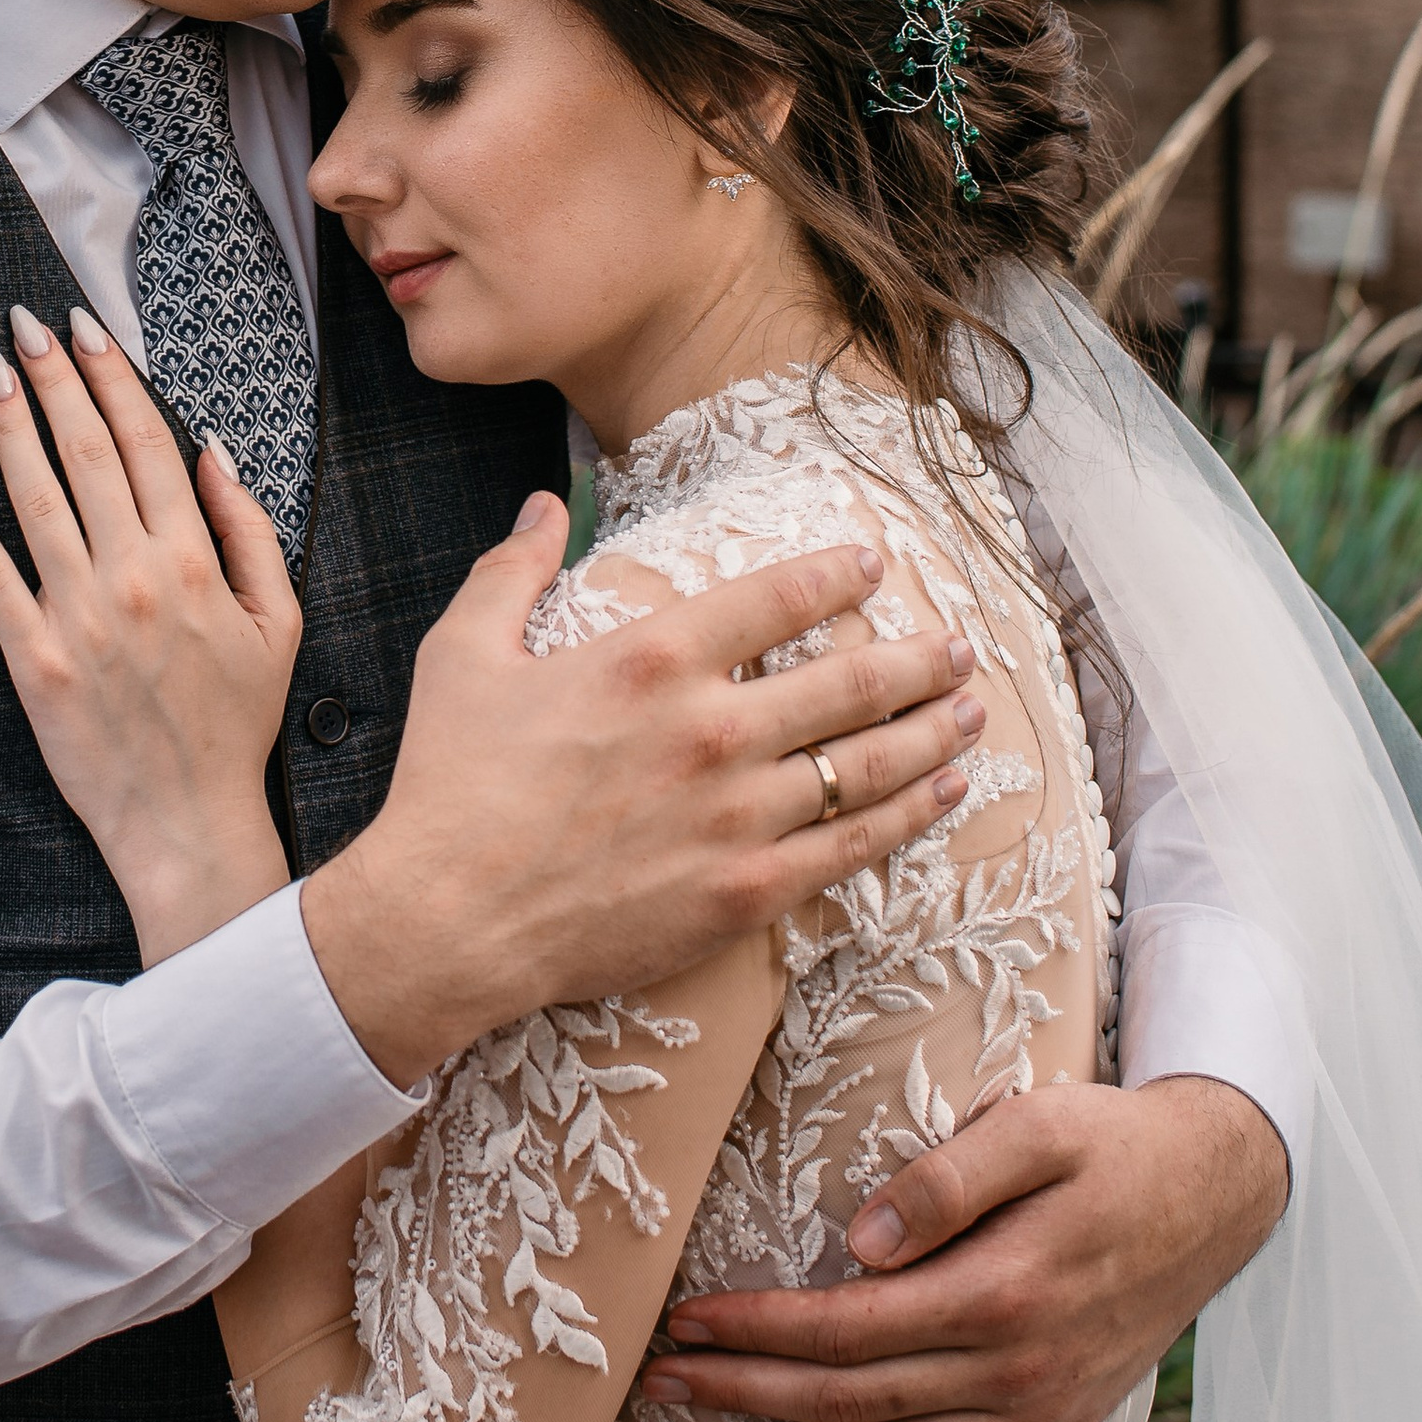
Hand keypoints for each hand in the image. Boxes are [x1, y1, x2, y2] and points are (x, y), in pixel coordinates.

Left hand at [0, 303, 303, 963]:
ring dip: (9, 423)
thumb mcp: (278, 621)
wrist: (187, 824)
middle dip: (51, 377)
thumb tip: (209, 451)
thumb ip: (249, 531)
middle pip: (84, 452)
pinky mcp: (31, 661)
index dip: (112, 376)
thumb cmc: (235, 724)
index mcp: (193, 561)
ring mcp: (76, 618)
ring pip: (34, 496)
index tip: (86, 328)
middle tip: (24, 323)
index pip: (144, 442)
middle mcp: (132, 577)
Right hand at [302, 534, 986, 1085]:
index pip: (776, 598)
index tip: (874, 563)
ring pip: (866, 763)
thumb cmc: (450, 783)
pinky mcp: (744, 892)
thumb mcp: (463, 653)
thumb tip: (540, 503)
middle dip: (918, 655)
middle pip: (849, 680)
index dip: (836, 574)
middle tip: (960, 643)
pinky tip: (943, 791)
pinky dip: (908, 814)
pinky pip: (851, 847)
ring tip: (973, 709)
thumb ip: (511, 569)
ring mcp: (737, 816)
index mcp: (652, 658)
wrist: (448, 918)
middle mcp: (712, 728)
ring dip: (931, 730)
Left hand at [642, 1072, 1289, 1421]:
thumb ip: (950, 1178)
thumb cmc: (1115, 1146)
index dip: (759, 1328)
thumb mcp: (1038, 1126)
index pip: (848, 1327)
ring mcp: (1037, 1413)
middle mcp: (1013, 1372)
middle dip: (747, 1396)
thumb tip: (862, 1239)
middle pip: (853, 1400)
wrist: (1217, 1194)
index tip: (685, 1322)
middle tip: (660, 1391)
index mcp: (998, 1293)